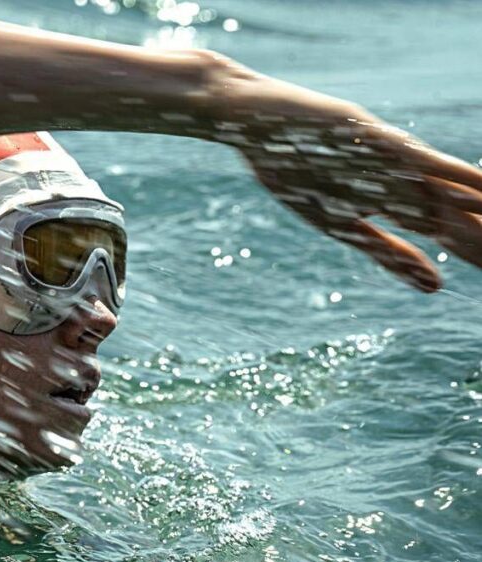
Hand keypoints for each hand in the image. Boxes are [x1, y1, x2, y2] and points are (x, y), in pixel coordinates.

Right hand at [216, 75, 481, 291]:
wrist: (254, 122)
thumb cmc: (290, 169)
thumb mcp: (339, 223)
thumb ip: (387, 252)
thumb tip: (437, 287)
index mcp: (392, 200)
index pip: (447, 232)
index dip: (475, 252)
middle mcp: (402, 180)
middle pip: (456, 214)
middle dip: (480, 234)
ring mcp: (392, 159)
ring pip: (449, 188)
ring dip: (479, 203)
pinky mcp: (374, 138)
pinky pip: (419, 160)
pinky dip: (450, 174)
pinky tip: (478, 185)